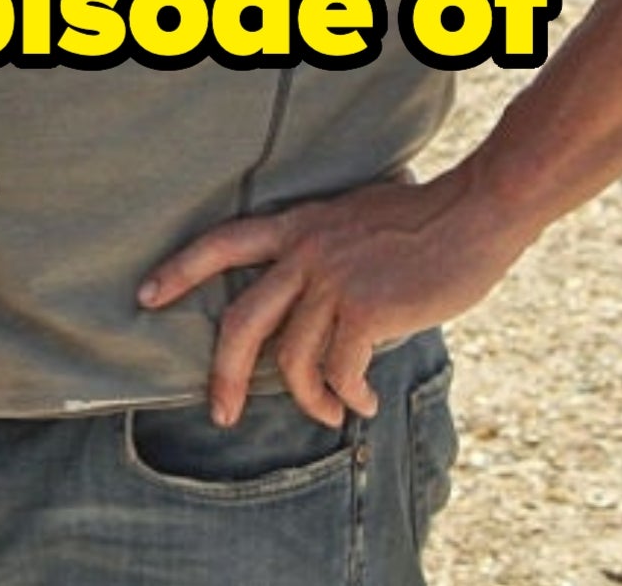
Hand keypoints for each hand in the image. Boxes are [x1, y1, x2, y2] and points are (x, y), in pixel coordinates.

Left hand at [135, 169, 528, 427]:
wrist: (476, 209)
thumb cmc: (426, 218)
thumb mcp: (355, 218)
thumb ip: (325, 250)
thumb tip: (318, 301)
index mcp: (298, 226)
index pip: (221, 244)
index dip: (179, 271)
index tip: (145, 296)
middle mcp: (305, 252)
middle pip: (241, 321)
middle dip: (223, 373)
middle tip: (219, 410)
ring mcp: (333, 280)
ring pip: (293, 358)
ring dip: (307, 399)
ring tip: (331, 413)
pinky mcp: (366, 310)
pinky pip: (338, 370)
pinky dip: (347, 395)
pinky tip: (361, 401)